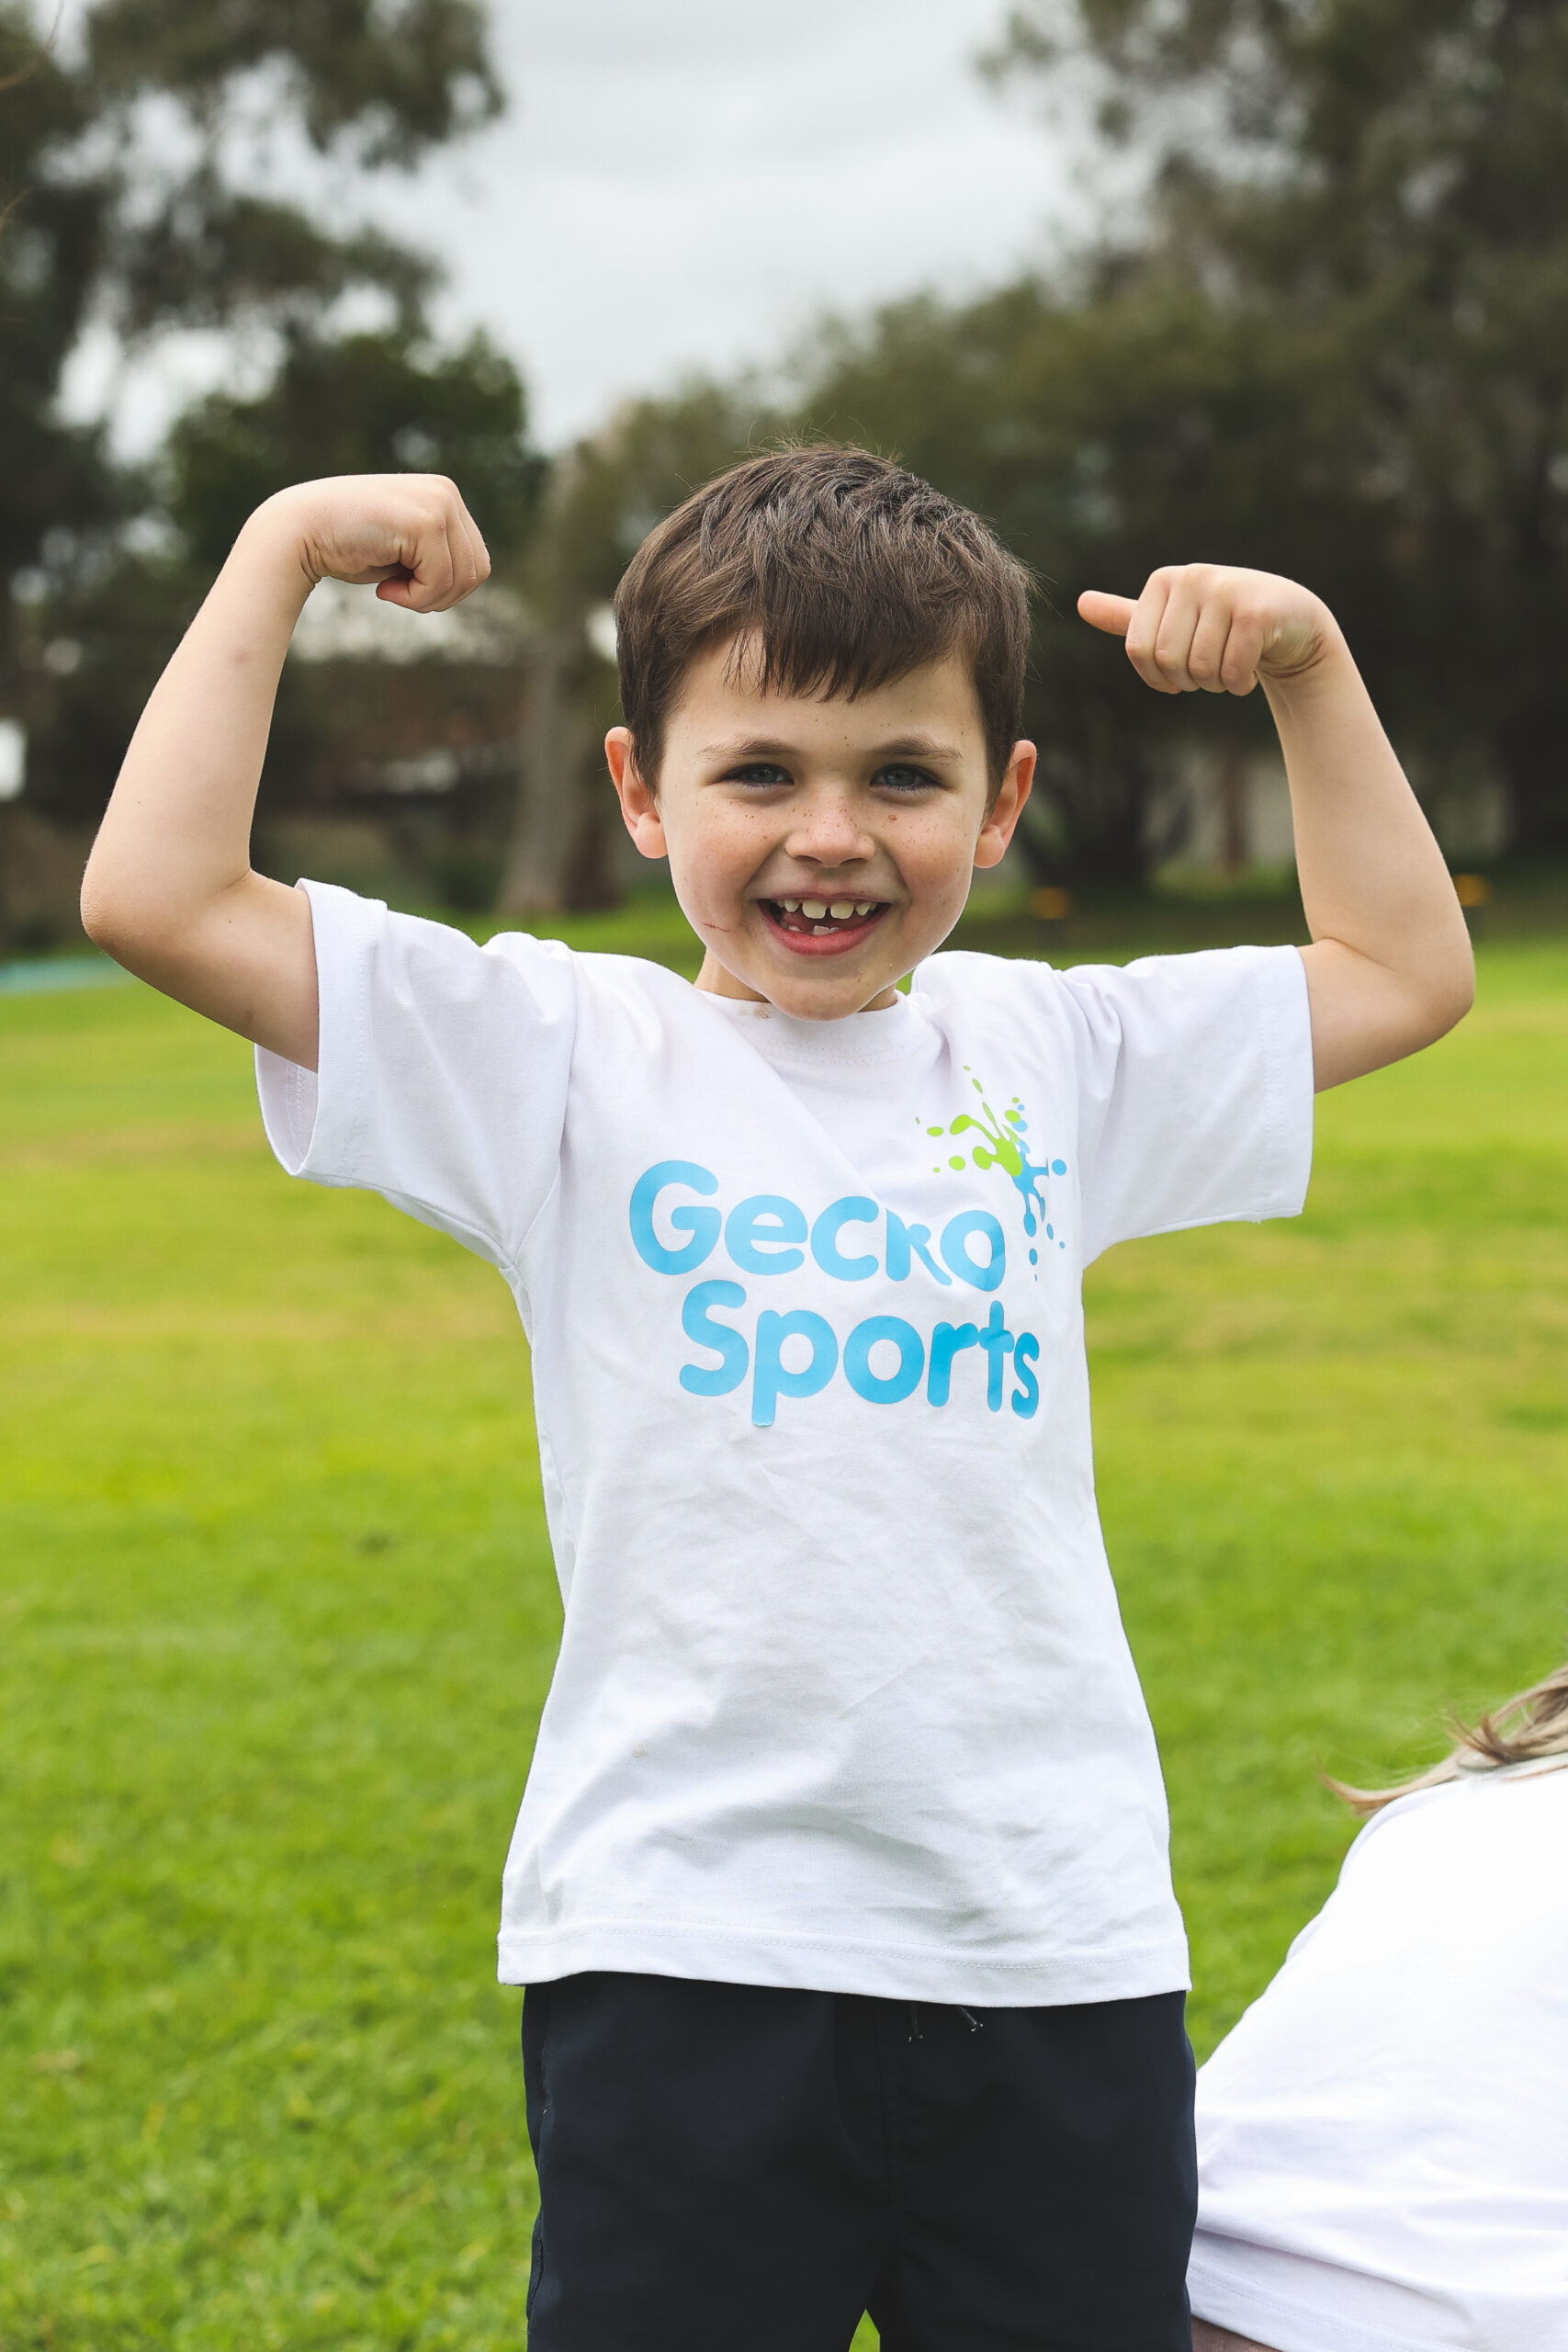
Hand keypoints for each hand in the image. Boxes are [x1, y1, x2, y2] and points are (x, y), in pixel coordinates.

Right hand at [254, 473, 490, 612]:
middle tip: (399, 592)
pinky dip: (415, 598)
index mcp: (444, 496)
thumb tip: (477, 575)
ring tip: (392, 589)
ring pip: (464, 579)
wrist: (298, 533)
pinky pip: (441, 581)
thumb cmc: (348, 547)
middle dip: (441, 596)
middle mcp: (446, 492)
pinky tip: (384, 588)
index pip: (477, 562)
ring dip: (427, 599)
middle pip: (477, 571)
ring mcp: (439, 503)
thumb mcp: (404, 550)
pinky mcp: (426, 521)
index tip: (405, 584)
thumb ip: (440, 555)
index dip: (445, 589)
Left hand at [1078, 563, 1332, 695]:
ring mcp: (1226, 591)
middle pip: (1168, 661)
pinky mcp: (1256, 612)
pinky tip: (1253, 668)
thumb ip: (1128, 616)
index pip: (1138, 651)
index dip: (1158, 678)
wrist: (1292, 621)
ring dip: (1217, 684)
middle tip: (1211, 672)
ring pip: (1200, 669)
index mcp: (1163, 581)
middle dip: (1190, 682)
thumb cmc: (1224, 623)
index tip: (1179, 674)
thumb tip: (1079, 603)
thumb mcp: (1173, 618)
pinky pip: (1231, 671)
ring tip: (1233, 667)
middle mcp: (1193, 577)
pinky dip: (1241, 684)